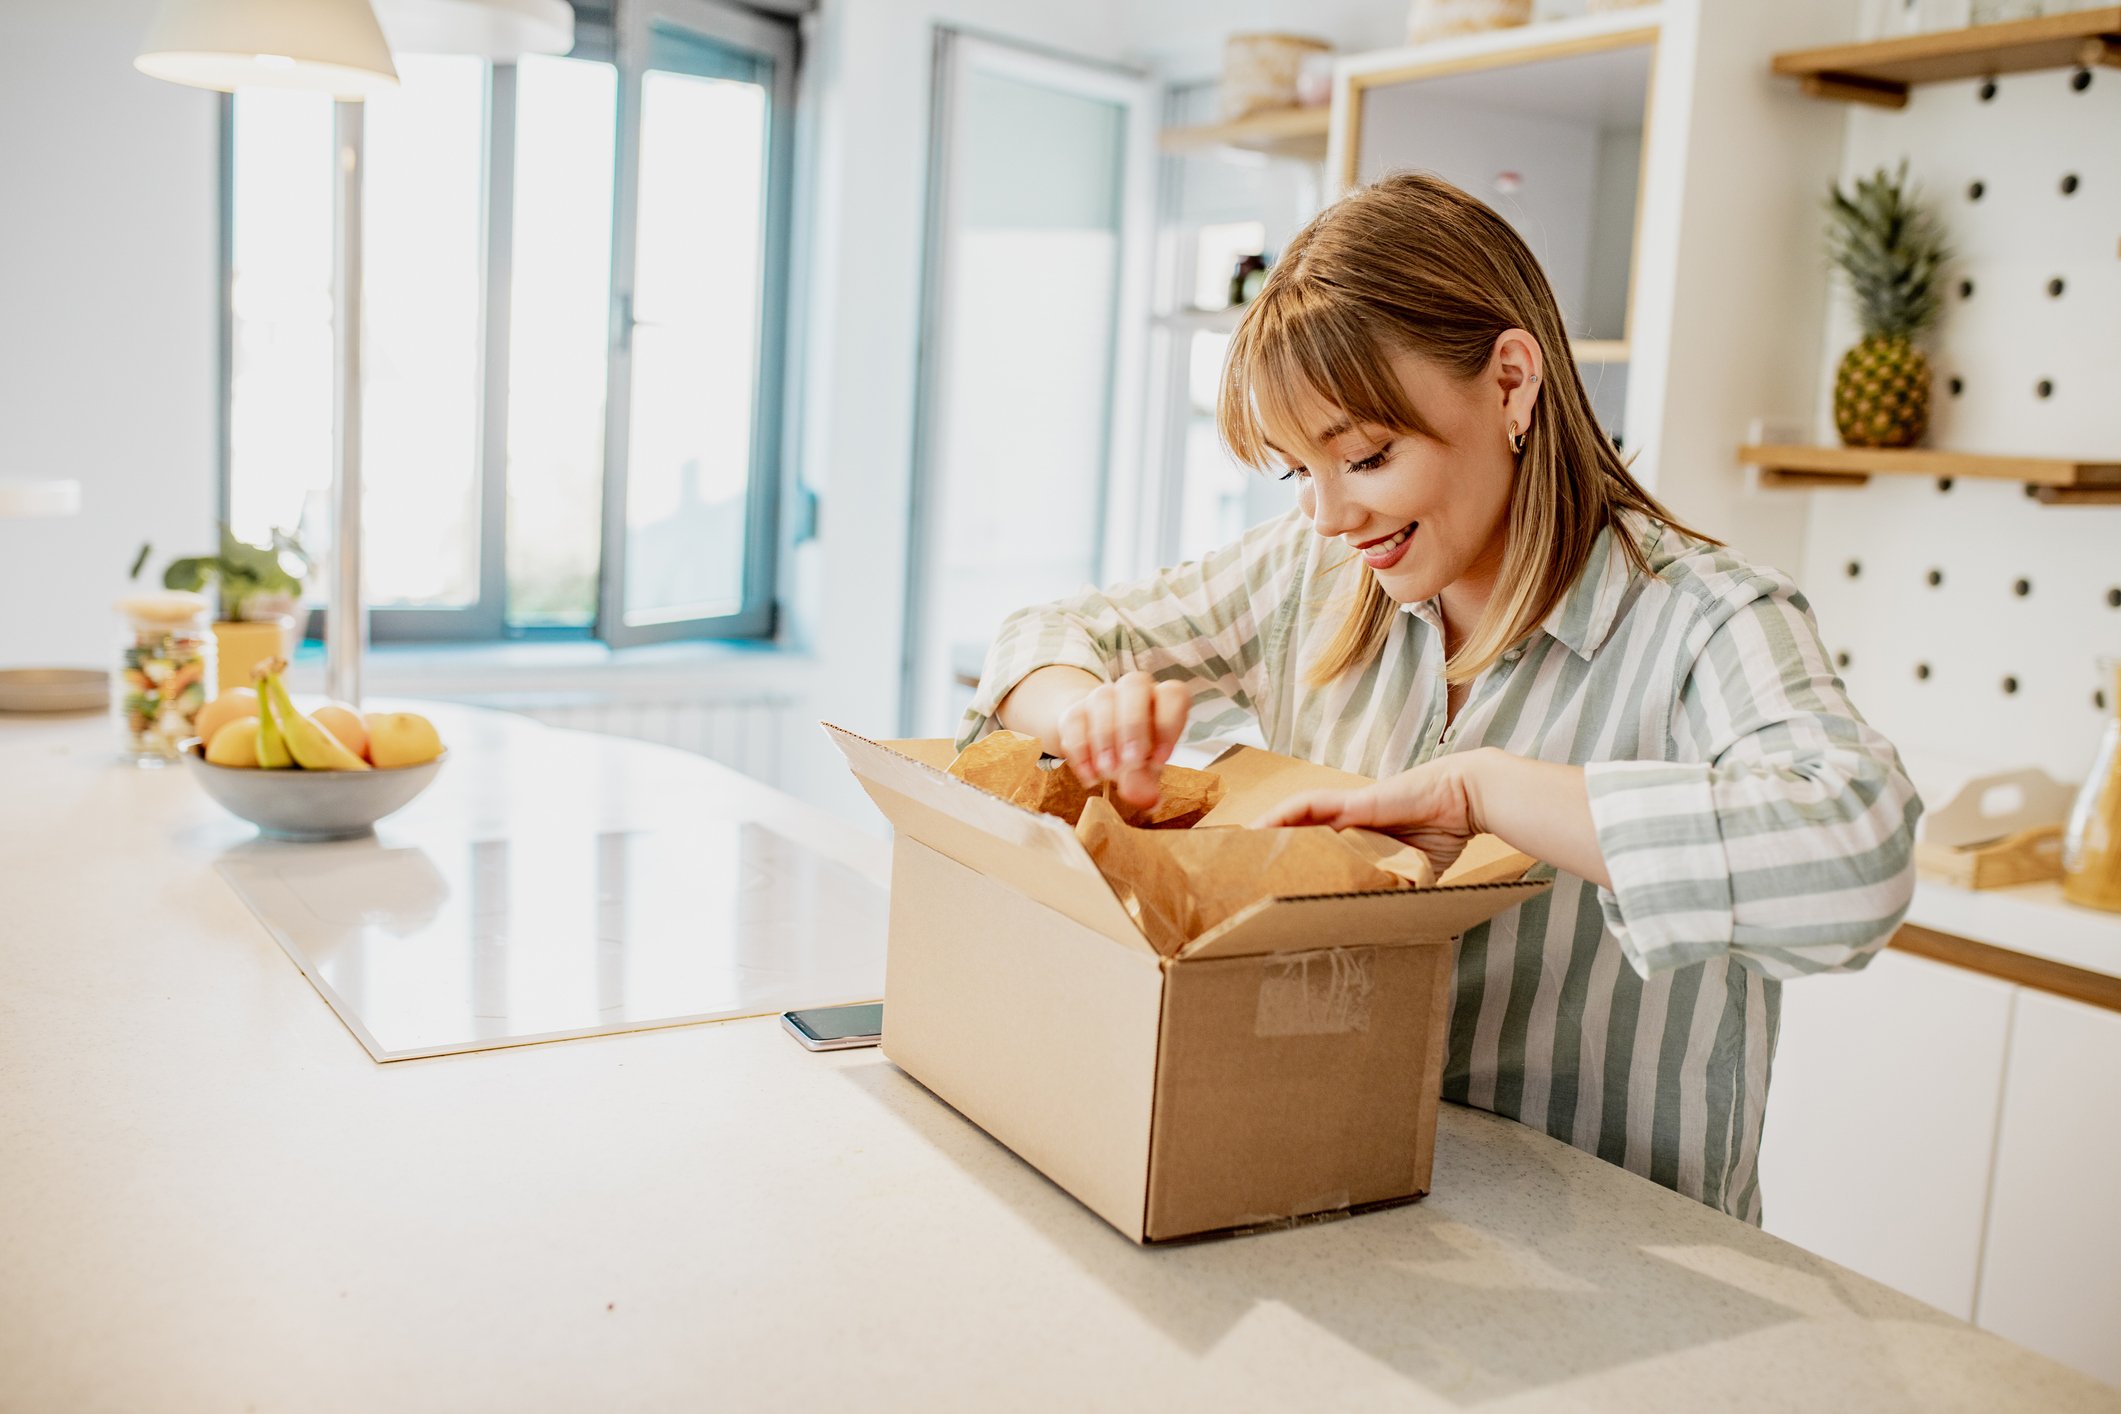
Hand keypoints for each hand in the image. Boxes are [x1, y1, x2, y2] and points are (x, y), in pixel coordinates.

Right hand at [1055, 671, 1191, 809]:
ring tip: (1107, 771)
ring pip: (1102, 699)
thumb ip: (1148, 782)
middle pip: (1135, 686)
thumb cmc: (1134, 752)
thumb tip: (1150, 801)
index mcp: (1162, 698)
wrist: (1098, 742)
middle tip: (1130, 762)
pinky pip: (1074, 720)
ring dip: (1105, 737)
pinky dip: (1081, 750)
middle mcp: (1134, 689)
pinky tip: (1089, 775)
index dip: (1168, 724)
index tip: (1160, 759)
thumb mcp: (1146, 768)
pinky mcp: (1074, 709)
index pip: (1172, 695)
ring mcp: (1102, 695)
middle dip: (1133, 725)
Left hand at [1253, 750, 1491, 874]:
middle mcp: (1344, 824)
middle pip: (1295, 836)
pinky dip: (1280, 816)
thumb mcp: (1414, 875)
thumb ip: (1395, 892)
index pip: (1314, 855)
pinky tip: (1258, 828)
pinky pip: (1306, 805)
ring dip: (1264, 834)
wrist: (1465, 799)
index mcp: (1357, 841)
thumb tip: (1385, 930)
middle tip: (1240, 877)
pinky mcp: (1350, 800)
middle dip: (1268, 855)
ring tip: (1237, 853)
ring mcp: (1345, 810)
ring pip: (1292, 820)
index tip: (1268, 890)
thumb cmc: (1444, 833)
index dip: (1291, 868)